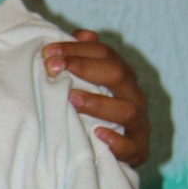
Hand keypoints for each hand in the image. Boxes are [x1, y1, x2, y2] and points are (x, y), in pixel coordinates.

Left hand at [42, 30, 149, 166]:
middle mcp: (135, 96)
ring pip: (127, 109)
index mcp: (124, 77)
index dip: (77, 50)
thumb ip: (86, 59)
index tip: (48, 51)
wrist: (110, 154)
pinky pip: (131, 146)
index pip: (106, 54)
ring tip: (71, 99)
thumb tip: (82, 34)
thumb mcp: (89, 85)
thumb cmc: (95, 114)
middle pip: (118, 74)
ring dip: (98, 103)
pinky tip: (98, 134)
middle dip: (84, 68)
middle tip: (53, 68)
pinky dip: (116, 141)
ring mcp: (139, 124)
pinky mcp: (138, 150)